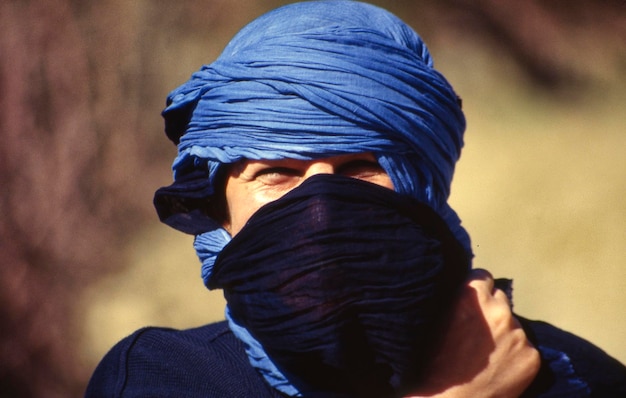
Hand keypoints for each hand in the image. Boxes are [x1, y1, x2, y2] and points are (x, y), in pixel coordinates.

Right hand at [406, 269, 539, 397]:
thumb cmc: (436, 362)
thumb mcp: (439, 321)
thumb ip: (460, 302)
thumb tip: (472, 291)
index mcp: (472, 296)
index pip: (484, 276)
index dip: (478, 289)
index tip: (475, 301)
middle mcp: (498, 309)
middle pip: (501, 298)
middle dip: (493, 310)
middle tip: (479, 332)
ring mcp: (518, 333)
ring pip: (514, 325)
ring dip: (504, 334)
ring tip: (487, 355)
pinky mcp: (532, 355)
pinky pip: (525, 348)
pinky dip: (516, 356)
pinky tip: (499, 368)